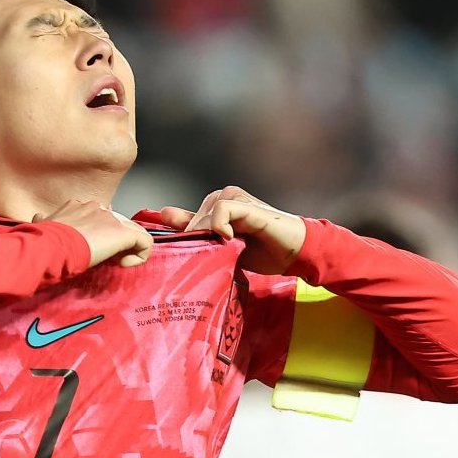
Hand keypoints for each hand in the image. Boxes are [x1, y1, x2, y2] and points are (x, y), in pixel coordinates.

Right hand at [36, 200, 153, 267]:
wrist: (51, 246)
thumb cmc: (43, 240)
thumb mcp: (41, 225)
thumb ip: (45, 220)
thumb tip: (39, 218)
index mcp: (79, 206)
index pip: (100, 218)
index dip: (99, 235)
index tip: (91, 250)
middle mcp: (97, 208)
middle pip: (118, 224)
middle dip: (115, 242)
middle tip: (105, 259)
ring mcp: (112, 219)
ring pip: (134, 231)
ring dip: (128, 249)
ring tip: (116, 262)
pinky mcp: (124, 233)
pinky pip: (145, 242)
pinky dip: (140, 255)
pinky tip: (124, 265)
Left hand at [159, 186, 305, 274]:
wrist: (293, 252)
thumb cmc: (261, 250)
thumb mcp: (223, 248)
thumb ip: (196, 233)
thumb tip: (165, 215)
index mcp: (216, 206)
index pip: (187, 221)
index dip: (185, 241)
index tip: (188, 259)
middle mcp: (224, 197)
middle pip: (193, 221)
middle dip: (196, 242)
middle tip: (209, 260)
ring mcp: (235, 199)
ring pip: (204, 216)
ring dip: (208, 237)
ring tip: (222, 252)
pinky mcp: (247, 205)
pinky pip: (221, 210)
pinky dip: (219, 226)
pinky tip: (229, 239)